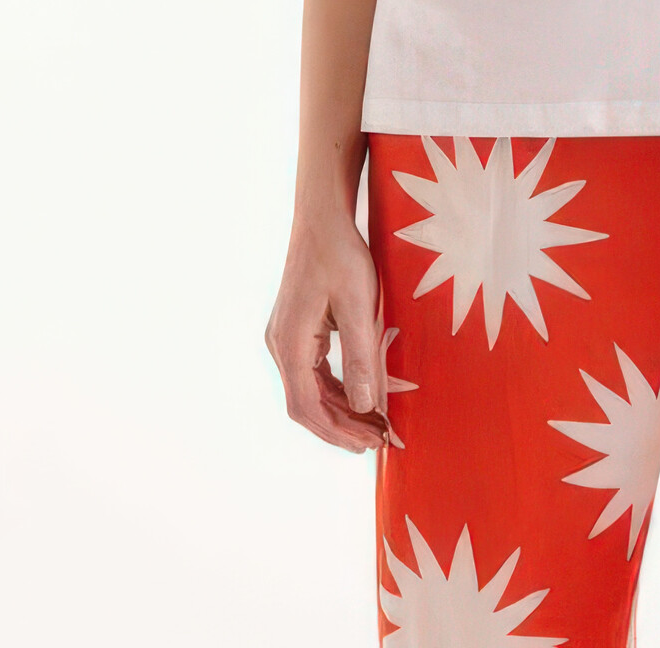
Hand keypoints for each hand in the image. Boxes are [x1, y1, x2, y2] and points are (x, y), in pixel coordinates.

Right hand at [265, 204, 388, 452]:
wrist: (323, 217)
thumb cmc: (341, 254)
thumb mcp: (360, 303)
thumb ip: (362, 355)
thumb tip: (366, 406)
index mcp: (290, 342)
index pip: (307, 406)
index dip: (338, 430)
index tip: (370, 442)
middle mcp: (281, 345)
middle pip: (306, 404)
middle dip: (342, 426)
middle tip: (379, 440)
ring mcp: (285, 338)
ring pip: (309, 390)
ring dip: (340, 410)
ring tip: (374, 426)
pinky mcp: (296, 330)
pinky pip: (313, 372)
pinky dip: (336, 389)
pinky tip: (360, 397)